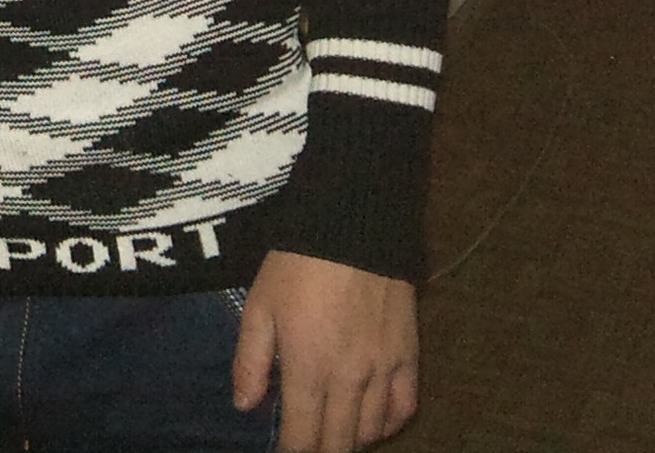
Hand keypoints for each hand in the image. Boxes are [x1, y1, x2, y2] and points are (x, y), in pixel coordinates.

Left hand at [232, 250, 418, 452]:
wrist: (351, 225)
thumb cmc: (295, 264)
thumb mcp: (258, 306)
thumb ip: (249, 361)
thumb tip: (245, 406)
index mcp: (308, 369)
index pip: (303, 438)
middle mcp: (349, 379)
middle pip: (338, 443)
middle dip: (320, 452)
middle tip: (307, 448)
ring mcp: (383, 369)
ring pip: (370, 432)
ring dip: (349, 441)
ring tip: (332, 436)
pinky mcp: (408, 354)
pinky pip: (404, 407)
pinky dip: (387, 423)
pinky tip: (371, 421)